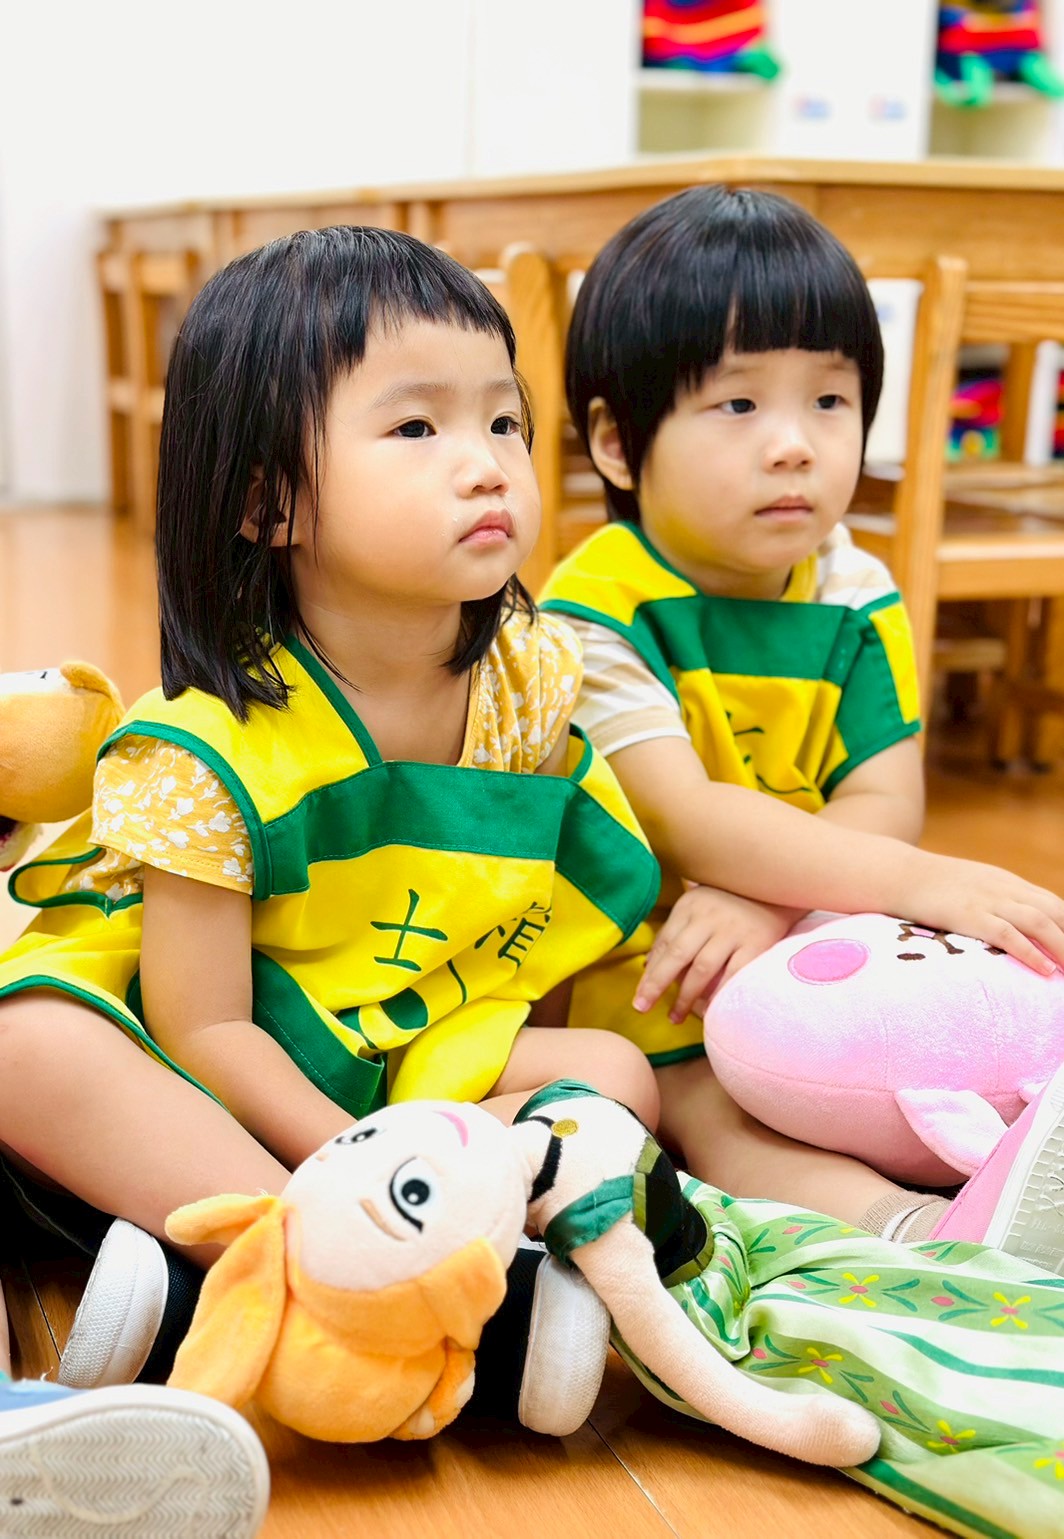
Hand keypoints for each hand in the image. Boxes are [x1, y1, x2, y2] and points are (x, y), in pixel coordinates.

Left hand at [633, 886, 798, 1023]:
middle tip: (642, 1007)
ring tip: (674, 1016)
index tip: (640, 995)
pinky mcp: (756, 943)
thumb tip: (649, 965)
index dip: (650, 972)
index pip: (664, 943)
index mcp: (690, 905)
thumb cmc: (732, 901)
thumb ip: (675, 932)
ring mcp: (733, 930)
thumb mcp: (699, 906)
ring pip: (702, 969)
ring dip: (686, 996)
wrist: (779, 886)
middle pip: (677, 955)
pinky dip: (719, 994)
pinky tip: (709, 1010)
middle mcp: (709, 916)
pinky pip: (734, 975)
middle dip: (656, 984)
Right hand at [904, 849, 1063, 975]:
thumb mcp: (970, 885)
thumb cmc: (928, 884)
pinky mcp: (969, 915)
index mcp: (1006, 882)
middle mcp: (1004, 888)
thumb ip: (993, 899)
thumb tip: (1009, 925)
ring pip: (1039, 922)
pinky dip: (1031, 952)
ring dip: (1063, 947)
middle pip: (1055, 912)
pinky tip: (1045, 970)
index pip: (1053, 903)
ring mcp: (987, 900)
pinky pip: (1007, 934)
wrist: (897, 873)